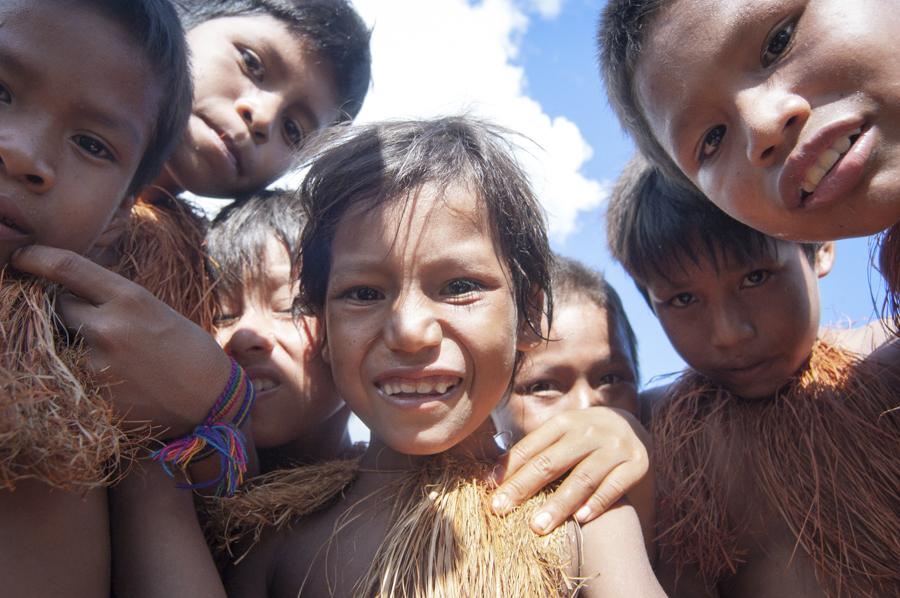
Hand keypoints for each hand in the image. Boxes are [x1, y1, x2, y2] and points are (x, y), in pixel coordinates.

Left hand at [11, 245, 231, 435]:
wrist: (212, 401)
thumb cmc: (191, 351)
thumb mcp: (156, 312)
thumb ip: (116, 302)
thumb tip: (73, 292)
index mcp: (130, 298)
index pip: (67, 267)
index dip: (36, 258)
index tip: (22, 257)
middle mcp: (108, 326)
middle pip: (58, 306)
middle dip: (69, 310)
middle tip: (98, 324)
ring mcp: (96, 363)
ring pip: (66, 344)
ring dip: (81, 347)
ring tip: (120, 361)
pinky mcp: (93, 395)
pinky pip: (75, 376)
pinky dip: (90, 377)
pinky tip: (120, 383)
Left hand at [490, 406, 650, 534]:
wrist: (633, 427)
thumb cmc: (584, 438)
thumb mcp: (562, 435)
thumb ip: (534, 452)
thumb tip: (494, 477)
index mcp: (564, 422)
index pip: (532, 447)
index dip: (509, 469)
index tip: (490, 491)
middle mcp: (589, 431)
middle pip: (552, 462)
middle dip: (524, 487)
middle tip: (502, 510)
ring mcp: (615, 447)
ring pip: (582, 477)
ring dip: (558, 504)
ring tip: (538, 526)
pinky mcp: (637, 464)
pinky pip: (615, 485)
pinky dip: (598, 502)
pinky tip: (581, 519)